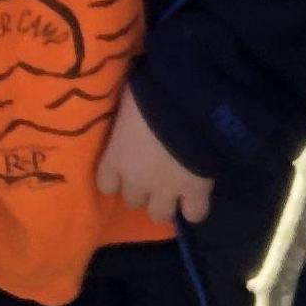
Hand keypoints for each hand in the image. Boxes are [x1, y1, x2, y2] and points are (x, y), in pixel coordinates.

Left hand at [96, 90, 213, 225]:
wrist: (187, 104)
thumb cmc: (150, 92)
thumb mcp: (129, 97)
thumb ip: (129, 114)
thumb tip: (131, 108)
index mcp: (116, 156)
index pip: (106, 183)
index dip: (116, 177)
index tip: (125, 166)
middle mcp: (137, 179)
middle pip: (133, 201)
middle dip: (142, 189)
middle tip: (154, 173)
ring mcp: (166, 189)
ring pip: (160, 214)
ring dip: (166, 202)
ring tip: (175, 187)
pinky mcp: (195, 191)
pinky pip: (194, 214)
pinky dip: (195, 206)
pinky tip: (199, 193)